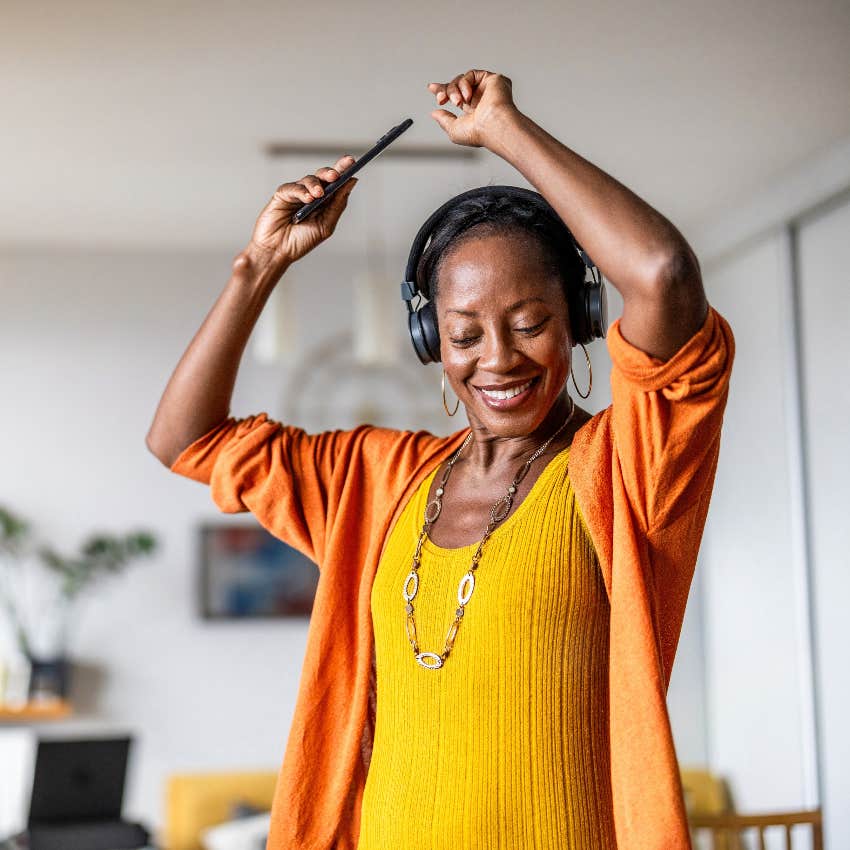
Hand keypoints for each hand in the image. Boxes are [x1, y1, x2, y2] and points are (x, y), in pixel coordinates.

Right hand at [245, 155, 358, 274]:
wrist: (278, 251)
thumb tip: (352, 182)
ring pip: (309, 179)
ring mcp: (297, 193)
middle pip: (323, 176)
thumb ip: (338, 204)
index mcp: (324, 202)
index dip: (344, 170)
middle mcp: (311, 195)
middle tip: (336, 175)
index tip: (352, 161)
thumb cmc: (301, 241)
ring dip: (316, 185)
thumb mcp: (326, 225)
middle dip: (331, 172)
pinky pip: (293, 187)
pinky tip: (307, 198)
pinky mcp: (282, 194)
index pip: (336, 183)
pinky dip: (301, 191)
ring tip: (319, 194)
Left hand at [427, 70, 518, 147]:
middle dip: (445, 91)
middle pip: (457, 85)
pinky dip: (464, 84)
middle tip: (441, 99)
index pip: (457, 95)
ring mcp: (487, 88)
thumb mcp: (454, 130)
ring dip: (454, 90)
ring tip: (458, 102)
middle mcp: (481, 98)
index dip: (443, 90)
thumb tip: (434, 113)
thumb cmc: (479, 133)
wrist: (493, 127)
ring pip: (461, 79)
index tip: (432, 88)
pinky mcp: (493, 79)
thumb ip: (444, 120)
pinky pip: (471, 74)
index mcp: (473, 110)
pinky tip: (468, 96)